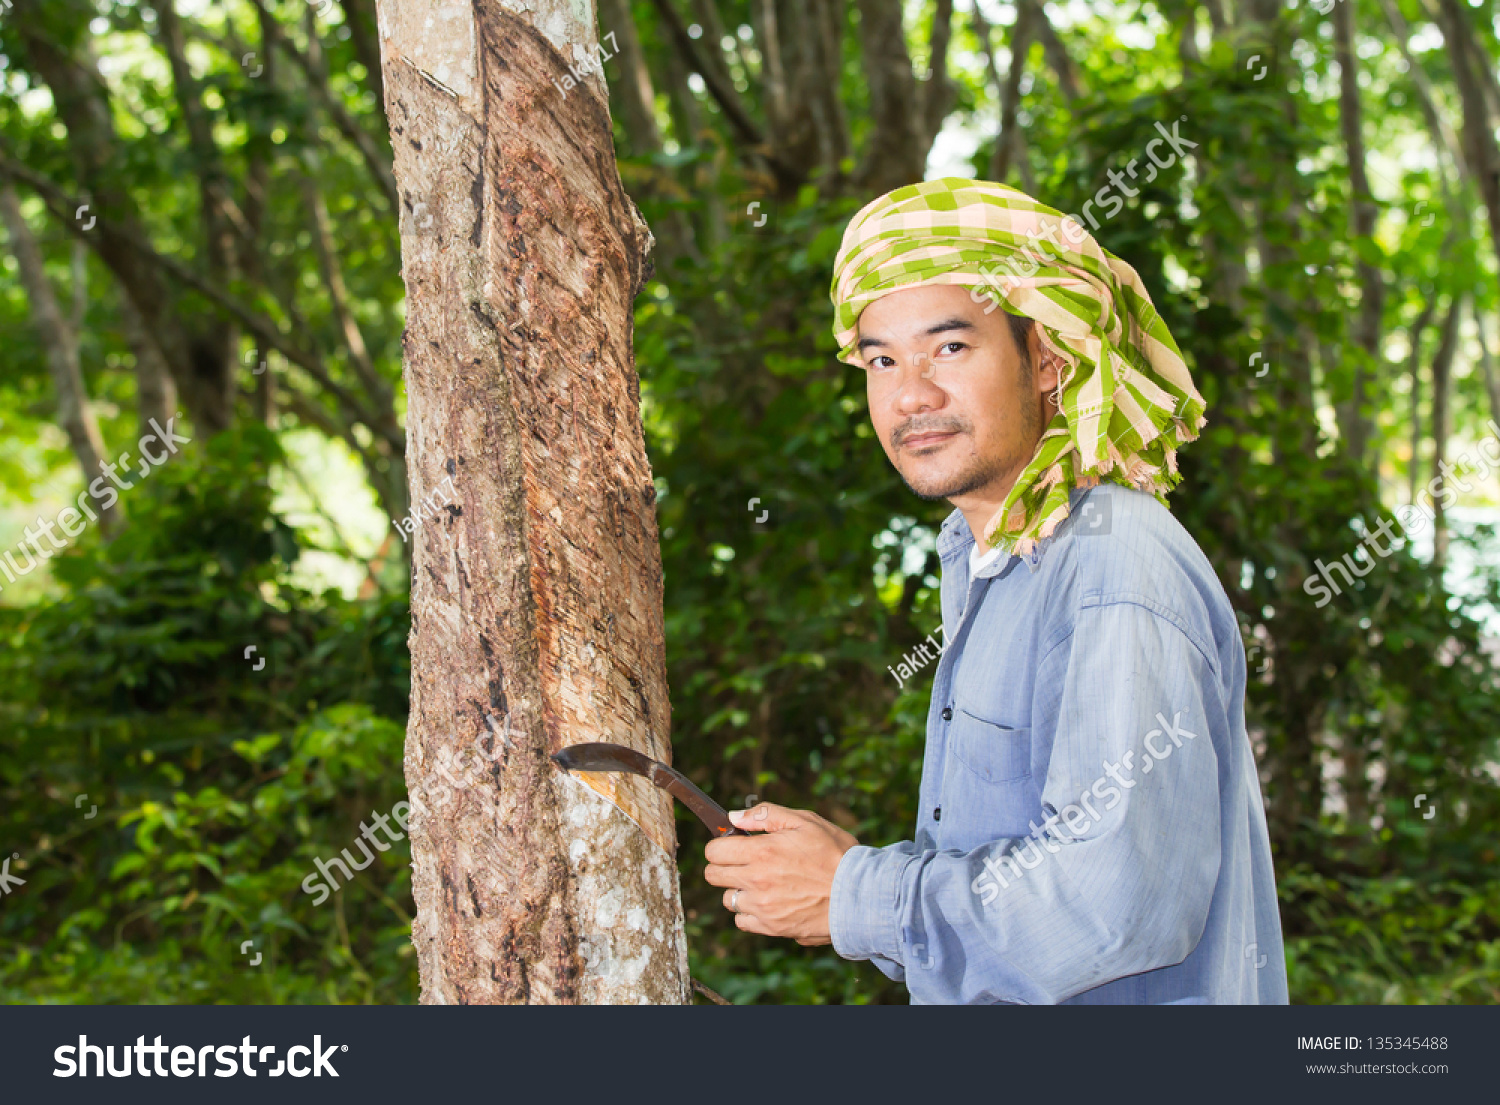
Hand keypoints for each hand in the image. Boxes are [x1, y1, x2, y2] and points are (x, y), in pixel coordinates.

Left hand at [703, 803, 858, 944]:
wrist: (859, 894)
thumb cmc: (835, 853)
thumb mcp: (805, 821)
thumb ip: (766, 815)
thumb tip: (734, 816)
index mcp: (761, 851)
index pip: (714, 851)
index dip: (721, 845)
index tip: (733, 844)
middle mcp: (756, 881)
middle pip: (713, 876)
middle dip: (724, 865)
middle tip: (744, 862)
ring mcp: (763, 907)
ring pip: (728, 900)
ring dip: (738, 890)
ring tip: (762, 883)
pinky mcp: (772, 927)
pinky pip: (743, 921)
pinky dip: (750, 913)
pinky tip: (769, 902)